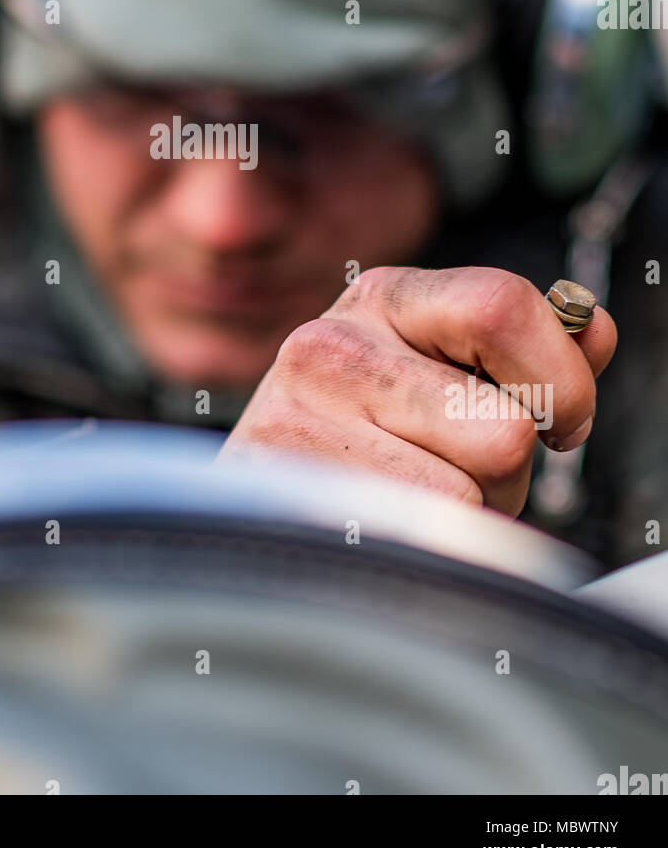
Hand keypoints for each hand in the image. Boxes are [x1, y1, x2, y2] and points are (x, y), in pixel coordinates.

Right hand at [220, 266, 617, 515]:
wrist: (255, 501)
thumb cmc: (371, 434)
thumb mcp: (446, 367)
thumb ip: (531, 349)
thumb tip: (592, 331)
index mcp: (385, 297)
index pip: (502, 305)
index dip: (563, 378)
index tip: (561, 423)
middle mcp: (330, 342)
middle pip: (501, 429)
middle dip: (508, 473)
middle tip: (462, 469)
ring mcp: (295, 416)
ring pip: (462, 498)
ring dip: (462, 517)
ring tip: (409, 496)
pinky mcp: (281, 492)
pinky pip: (410, 543)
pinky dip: (418, 550)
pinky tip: (377, 525)